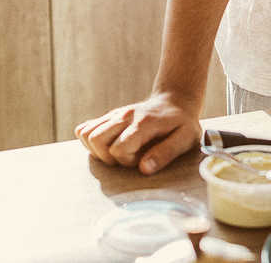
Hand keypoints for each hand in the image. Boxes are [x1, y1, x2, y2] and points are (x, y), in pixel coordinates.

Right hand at [74, 91, 201, 174]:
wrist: (176, 101)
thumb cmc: (182, 124)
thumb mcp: (185, 139)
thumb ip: (166, 153)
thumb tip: (143, 169)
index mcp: (144, 123)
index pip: (119, 148)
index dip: (127, 161)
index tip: (142, 159)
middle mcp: (125, 115)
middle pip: (97, 139)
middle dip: (108, 157)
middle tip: (128, 157)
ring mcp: (115, 114)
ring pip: (87, 133)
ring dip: (97, 150)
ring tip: (118, 151)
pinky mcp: (109, 116)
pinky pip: (85, 129)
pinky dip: (90, 142)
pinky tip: (109, 145)